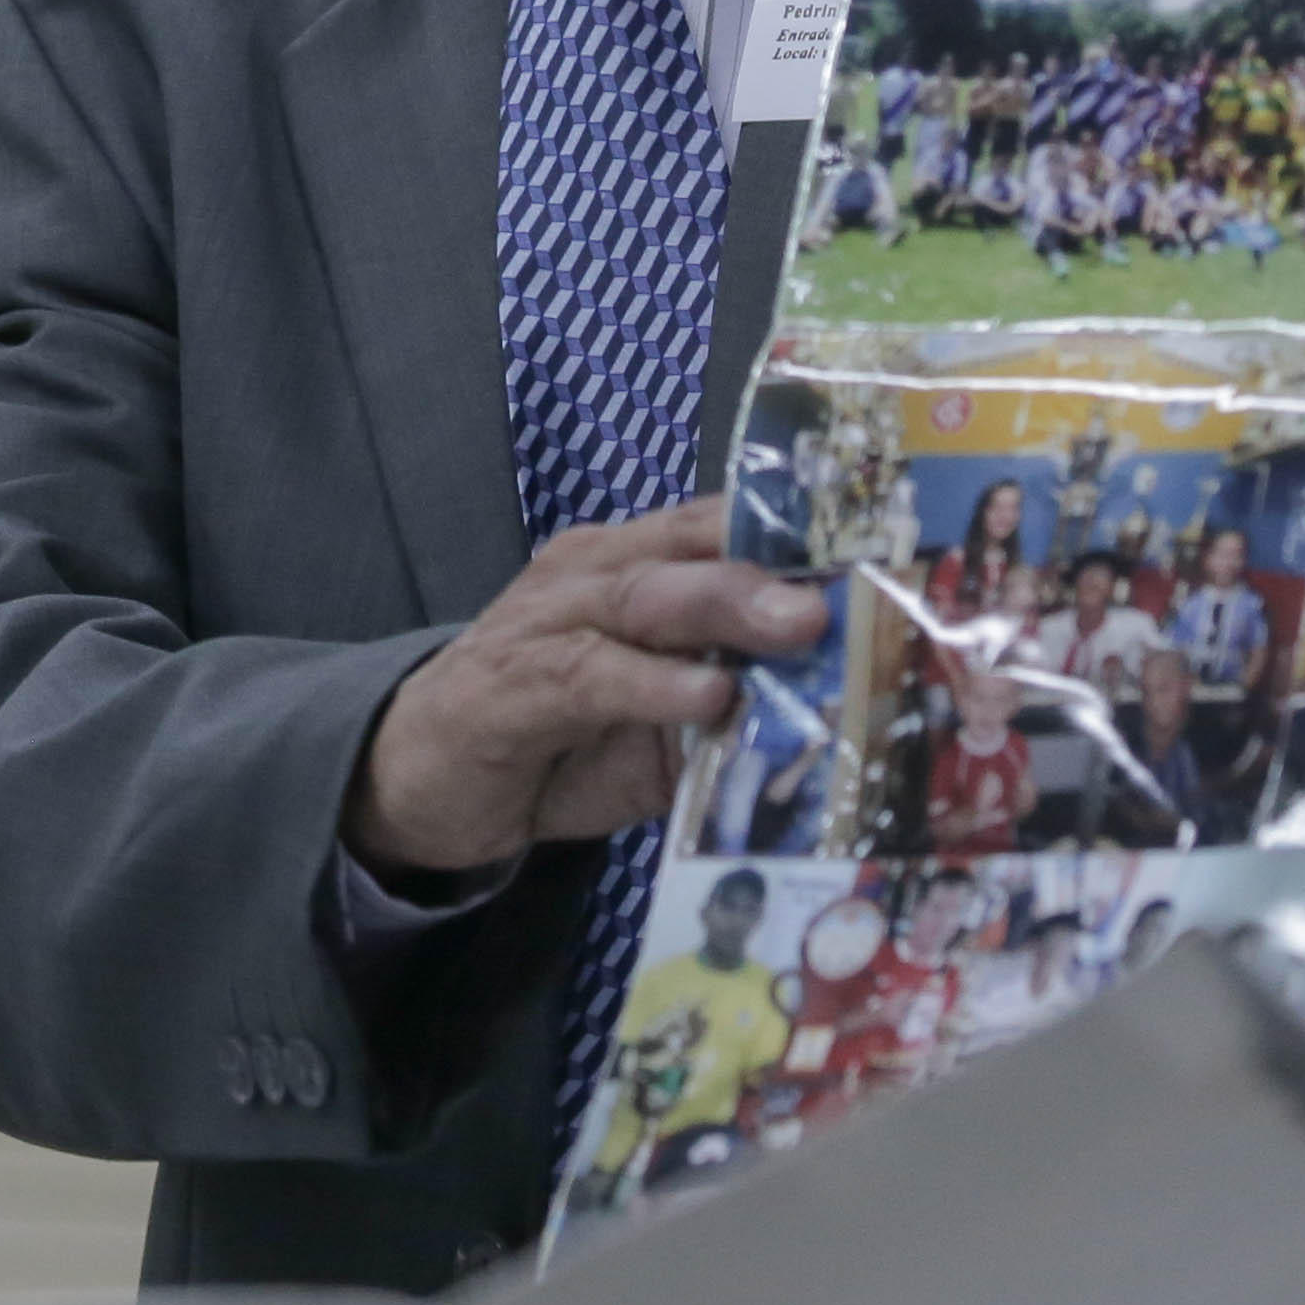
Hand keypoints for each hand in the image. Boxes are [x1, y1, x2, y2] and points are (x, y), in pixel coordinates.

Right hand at [346, 497, 823, 880]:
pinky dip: (651, 683)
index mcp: (634, 563)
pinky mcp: (515, 683)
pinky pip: (591, 673)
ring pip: (644, 595)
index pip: (724, 528)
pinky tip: (705, 698)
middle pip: (692, 549)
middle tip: (845, 589)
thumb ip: (730, 705)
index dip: (801, 533)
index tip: (885, 545)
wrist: (419, 776)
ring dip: (724, 608)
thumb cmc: (555, 739)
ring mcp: (547, 621)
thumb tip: (839, 715)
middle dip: (772, 566)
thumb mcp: (656, 721)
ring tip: (795, 627)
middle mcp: (593, 573)